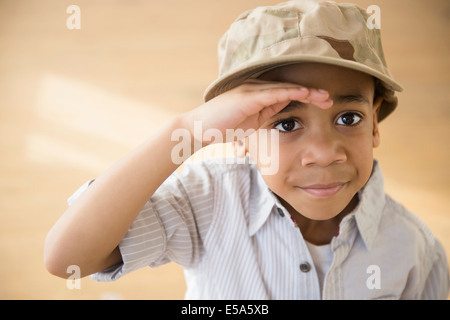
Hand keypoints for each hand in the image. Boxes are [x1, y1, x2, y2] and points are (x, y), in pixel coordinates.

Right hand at [183, 80, 332, 145]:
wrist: (199, 129)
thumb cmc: (222, 128)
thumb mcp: (250, 124)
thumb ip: (265, 117)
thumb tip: (281, 113)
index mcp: (258, 97)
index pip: (287, 94)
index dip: (307, 97)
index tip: (324, 104)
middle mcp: (256, 89)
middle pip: (290, 88)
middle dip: (312, 93)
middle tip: (330, 99)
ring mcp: (251, 91)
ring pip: (285, 88)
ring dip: (307, 92)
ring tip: (325, 97)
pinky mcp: (247, 97)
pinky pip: (274, 93)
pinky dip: (290, 92)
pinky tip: (305, 92)